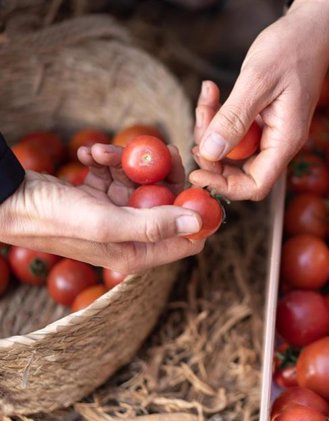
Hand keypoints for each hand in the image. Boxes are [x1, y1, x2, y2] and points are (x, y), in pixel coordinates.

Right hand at [0, 144, 203, 273]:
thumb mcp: (107, 223)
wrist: (8, 199)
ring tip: (100, 152)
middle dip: (163, 173)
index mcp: (139, 253)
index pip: (189, 238)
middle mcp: (133, 236)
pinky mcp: (101, 195)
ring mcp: (117, 214)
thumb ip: (154, 225)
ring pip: (143, 180)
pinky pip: (118, 172)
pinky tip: (87, 154)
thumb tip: (197, 223)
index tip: (196, 182)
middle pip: (170, 201)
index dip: (197, 210)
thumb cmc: (54, 218)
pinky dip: (107, 159)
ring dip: (126, 161)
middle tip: (159, 147)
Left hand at [190, 0, 328, 200]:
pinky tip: (212, 91)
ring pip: (233, 148)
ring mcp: (272, 132)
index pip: (255, 185)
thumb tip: (211, 154)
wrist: (310, 28)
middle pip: (239, 170)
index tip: (197, 171)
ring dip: (212, 128)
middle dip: (213, 152)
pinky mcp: (263, 120)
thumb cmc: (292, 48)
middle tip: (200, 122)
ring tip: (208, 97)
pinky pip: (235, 129)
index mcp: (286, 141)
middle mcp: (280, 142)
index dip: (224, 187)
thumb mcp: (258, 81)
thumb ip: (234, 118)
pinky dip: (219, 114)